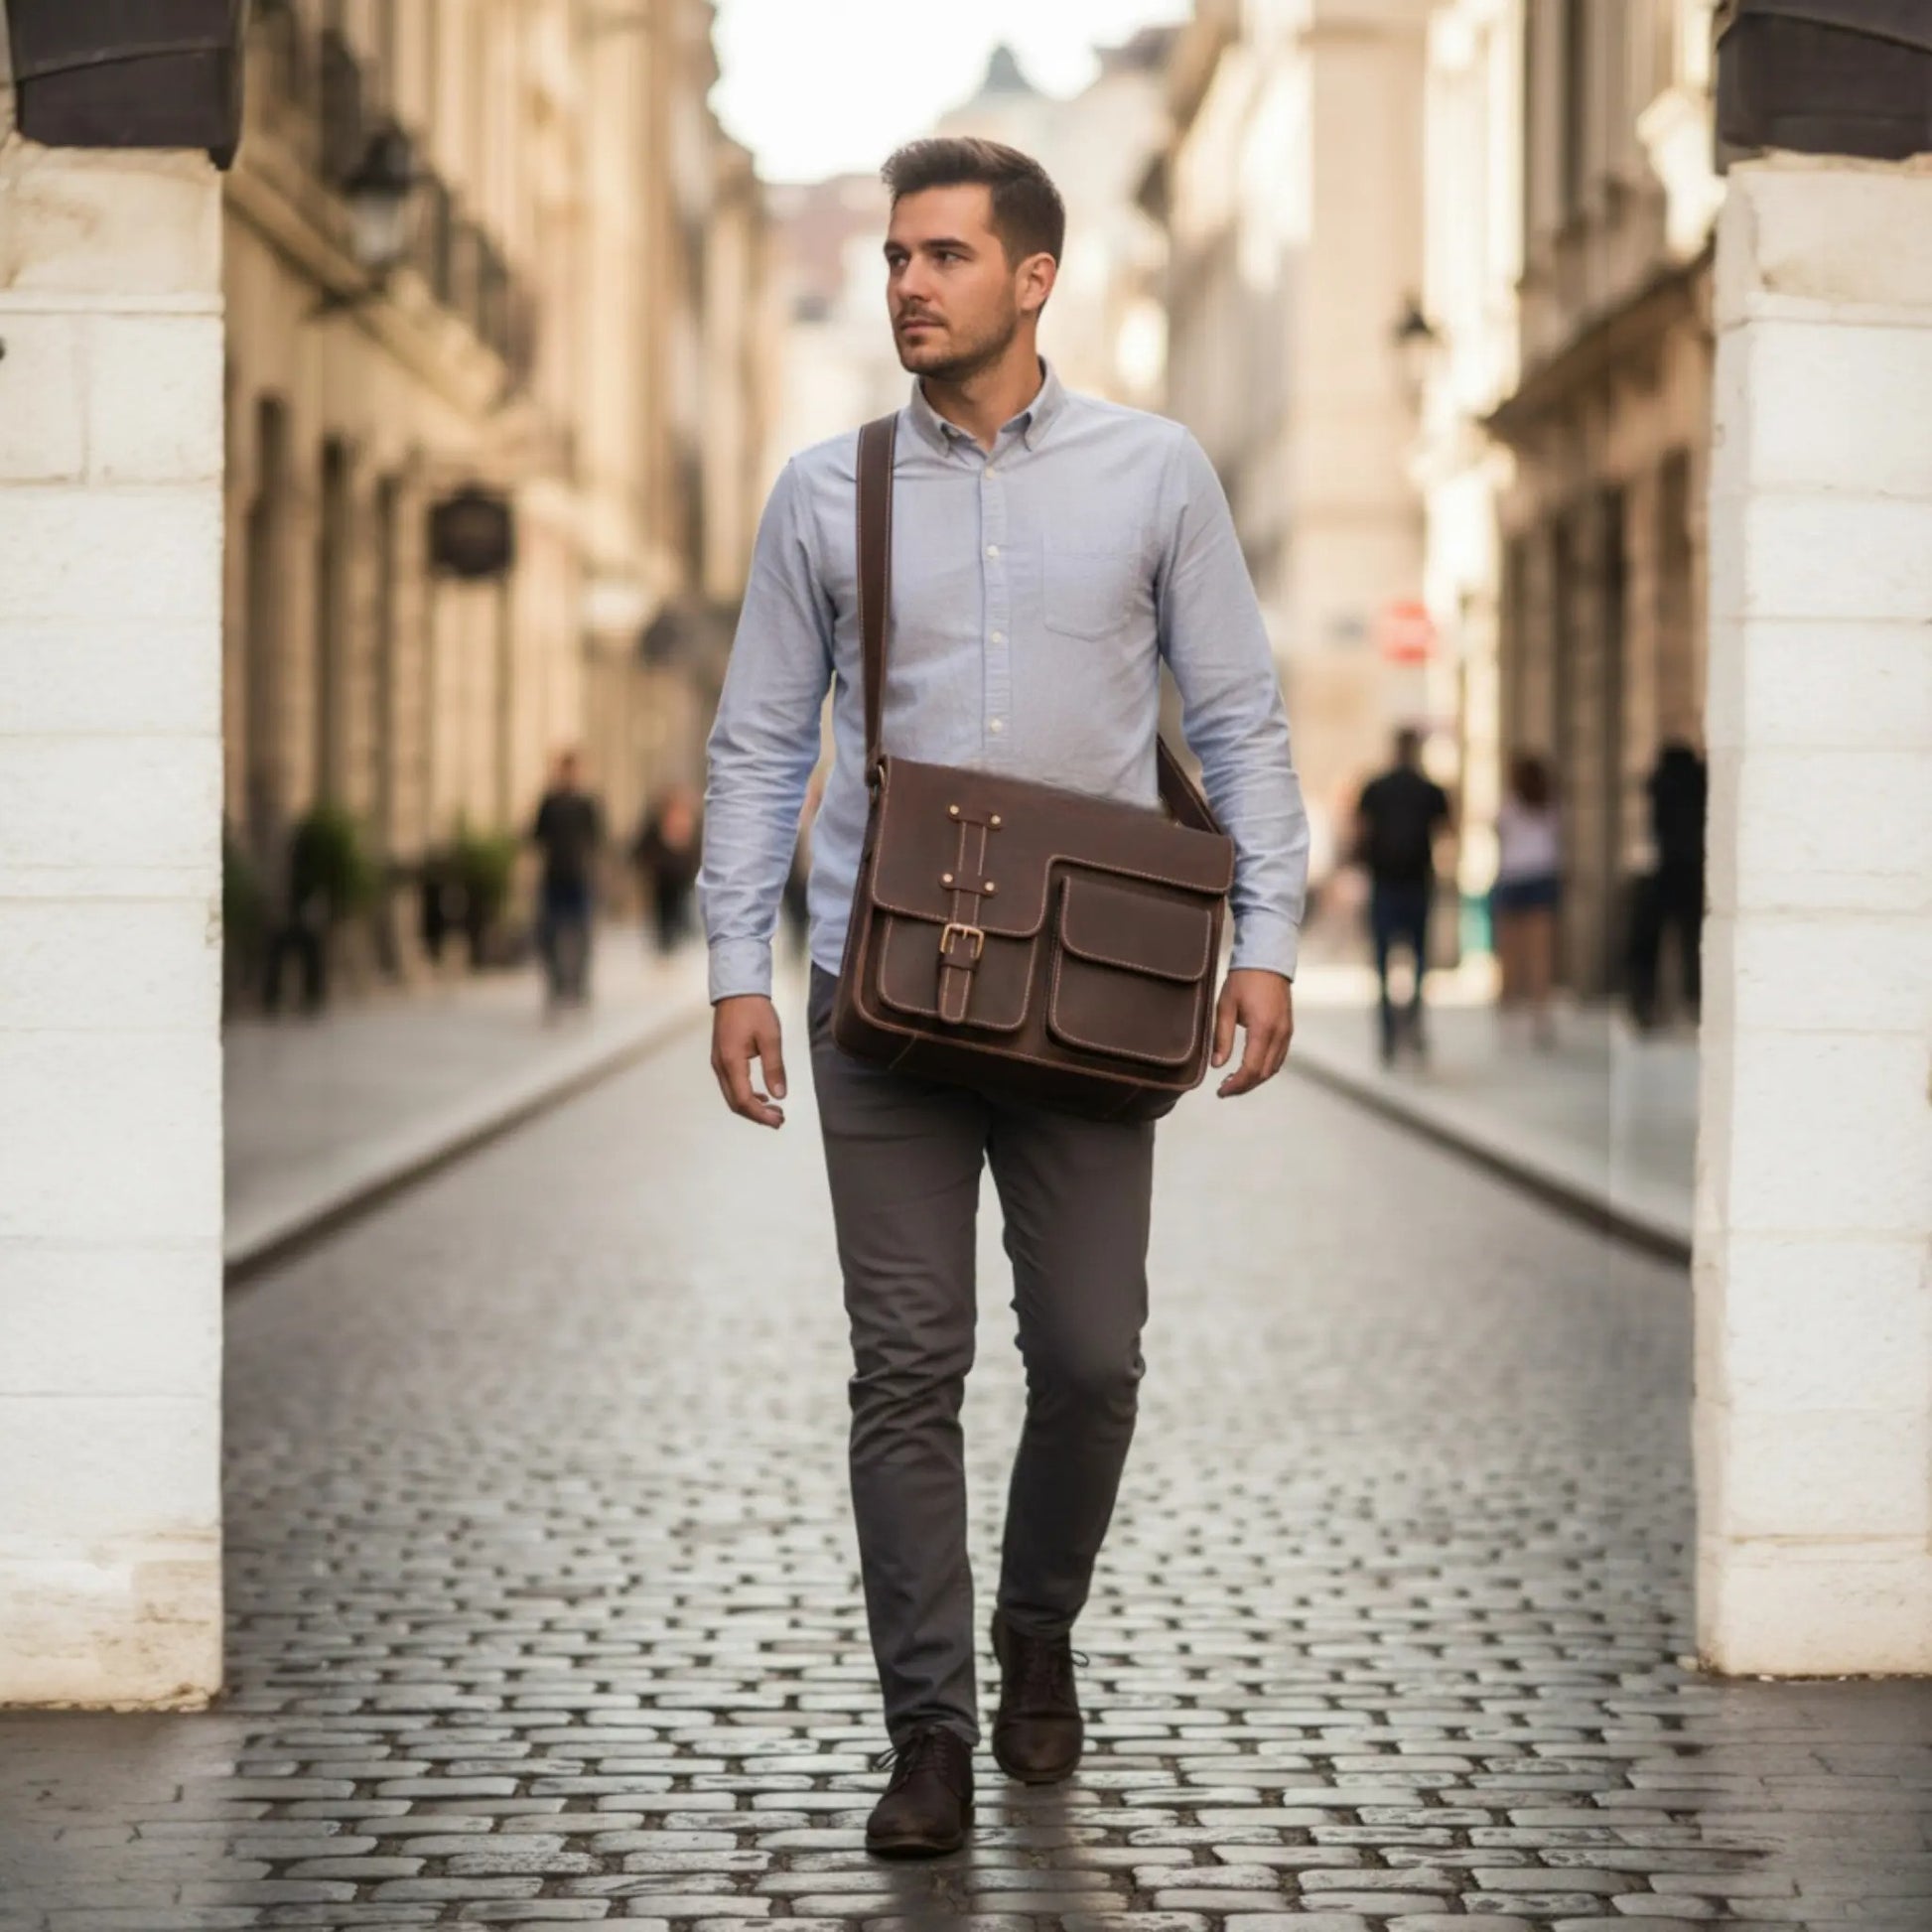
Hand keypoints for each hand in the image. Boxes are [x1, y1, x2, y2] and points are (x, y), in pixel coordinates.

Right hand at [711, 995, 787, 1127]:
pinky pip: (731, 1085)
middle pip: (734, 1102)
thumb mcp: (770, 1038)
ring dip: (751, 1106)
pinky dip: (745, 1095)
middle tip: (779, 1119)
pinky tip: (761, 1095)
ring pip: (731, 1095)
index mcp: (731, 1062)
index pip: (743, 1099)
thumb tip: (779, 1095)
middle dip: (756, 1115)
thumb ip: (774, 1068)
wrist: (737, 990)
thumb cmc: (755, 1011)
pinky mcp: (721, 1058)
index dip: (761, 1115)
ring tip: (774, 1110)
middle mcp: (720, 1066)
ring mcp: (718, 1063)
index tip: (779, 1120)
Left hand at [1211, 968, 1293, 1098]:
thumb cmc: (1243, 980)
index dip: (1236, 1085)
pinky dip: (1265, 1068)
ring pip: (1274, 1068)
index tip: (1221, 1091)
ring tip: (1234, 1081)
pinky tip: (1250, 1067)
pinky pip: (1279, 1057)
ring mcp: (1287, 1032)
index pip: (1251, 1069)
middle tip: (1224, 1089)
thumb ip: (1222, 1038)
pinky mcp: (1288, 1029)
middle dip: (1244, 1085)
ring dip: (1255, 1079)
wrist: (1267, 960)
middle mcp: (1279, 1034)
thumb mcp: (1225, 1007)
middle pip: (1264, 1073)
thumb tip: (1217, 1065)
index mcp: (1263, 1029)